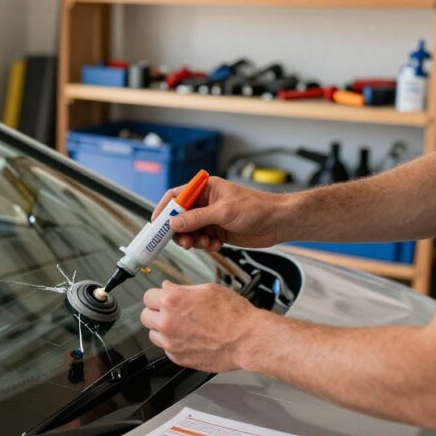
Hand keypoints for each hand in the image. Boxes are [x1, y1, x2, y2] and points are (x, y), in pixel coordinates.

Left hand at [140, 281, 260, 372]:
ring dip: (162, 330)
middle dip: (156, 313)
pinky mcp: (178, 358)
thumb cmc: (233, 314)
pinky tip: (190, 339)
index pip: (147, 297)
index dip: (157, 297)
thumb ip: (182, 289)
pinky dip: (174, 344)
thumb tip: (167, 287)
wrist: (246, 339)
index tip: (162, 299)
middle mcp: (167, 322)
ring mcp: (171, 342)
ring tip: (182, 327)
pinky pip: (167, 349)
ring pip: (153, 335)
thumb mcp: (207, 289)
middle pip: (145, 316)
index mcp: (172, 301)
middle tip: (171, 313)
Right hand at [152, 176, 285, 251]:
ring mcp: (211, 218)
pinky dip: (205, 245)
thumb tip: (174, 223)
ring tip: (204, 243)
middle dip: (179, 231)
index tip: (157, 224)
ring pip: (190, 231)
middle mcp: (206, 203)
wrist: (278, 222)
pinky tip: (216, 245)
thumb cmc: (257, 208)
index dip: (164, 209)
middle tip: (183, 241)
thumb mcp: (223, 212)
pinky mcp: (218, 232)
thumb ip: (196, 218)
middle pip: (180, 217)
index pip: (176, 196)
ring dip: (193, 240)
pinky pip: (202, 240)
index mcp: (205, 189)